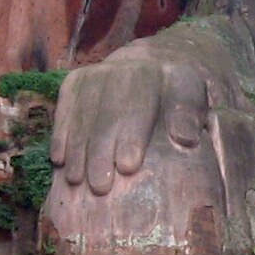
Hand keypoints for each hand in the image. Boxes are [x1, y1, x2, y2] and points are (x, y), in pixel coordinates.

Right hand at [49, 43, 216, 195]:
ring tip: (76, 180)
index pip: (141, 106)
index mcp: (161, 73)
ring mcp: (97, 73)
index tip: (127, 167)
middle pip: (108, 113)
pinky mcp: (76, 80)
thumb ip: (191, 118)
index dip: (132, 136)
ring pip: (84, 113)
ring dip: (78, 148)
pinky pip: (65, 108)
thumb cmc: (178, 101)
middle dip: (101, 150)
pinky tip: (59, 160)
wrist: (154, 68)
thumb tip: (184, 137)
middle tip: (99, 186)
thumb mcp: (195, 105)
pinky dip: (61, 134)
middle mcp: (126, 67)